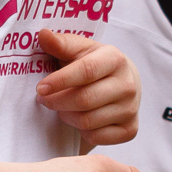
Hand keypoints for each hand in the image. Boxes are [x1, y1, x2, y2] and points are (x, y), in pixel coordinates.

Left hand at [35, 31, 140, 145]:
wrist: (123, 83)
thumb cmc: (93, 65)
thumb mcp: (79, 50)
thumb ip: (61, 43)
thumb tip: (43, 34)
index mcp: (115, 59)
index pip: (86, 71)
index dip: (60, 80)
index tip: (40, 88)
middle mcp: (128, 84)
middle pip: (84, 99)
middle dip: (57, 102)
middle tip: (43, 99)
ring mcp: (131, 108)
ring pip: (87, 121)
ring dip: (66, 116)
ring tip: (61, 107)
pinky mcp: (131, 129)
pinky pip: (96, 137)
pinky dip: (81, 132)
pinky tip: (79, 119)